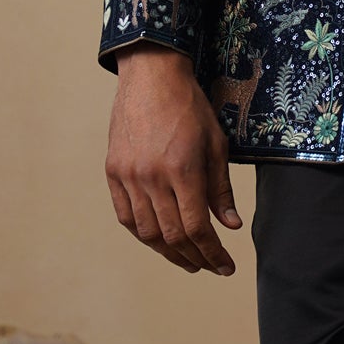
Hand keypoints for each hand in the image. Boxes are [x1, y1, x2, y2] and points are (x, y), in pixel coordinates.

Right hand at [105, 44, 242, 275]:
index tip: (226, 267)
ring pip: (146, 232)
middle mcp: (152, 177)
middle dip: (194, 258)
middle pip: (172, 236)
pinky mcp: (113, 171)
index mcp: (182, 170)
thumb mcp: (216, 145)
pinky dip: (142, 234)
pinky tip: (158, 240)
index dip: (213, 254)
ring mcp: (128, 176)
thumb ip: (221, 190)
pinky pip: (125, 215)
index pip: (197, 228)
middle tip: (209, 266)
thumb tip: (230, 226)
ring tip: (186, 258)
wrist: (151, 76)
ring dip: (168, 252)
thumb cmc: (190, 107)